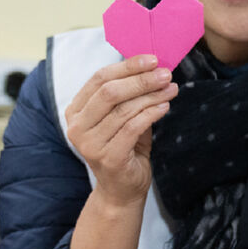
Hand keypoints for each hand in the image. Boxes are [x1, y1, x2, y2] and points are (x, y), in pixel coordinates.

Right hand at [63, 55, 177, 208]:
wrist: (122, 189)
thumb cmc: (125, 147)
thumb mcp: (123, 116)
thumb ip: (130, 94)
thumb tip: (153, 65)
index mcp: (76, 111)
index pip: (99, 78)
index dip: (127, 66)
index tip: (153, 59)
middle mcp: (77, 126)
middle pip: (110, 91)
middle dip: (141, 79)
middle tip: (165, 74)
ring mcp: (89, 144)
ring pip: (124, 109)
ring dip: (151, 96)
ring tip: (171, 89)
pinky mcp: (108, 157)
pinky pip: (132, 127)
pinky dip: (151, 113)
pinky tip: (165, 106)